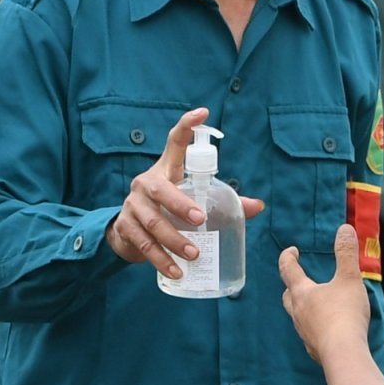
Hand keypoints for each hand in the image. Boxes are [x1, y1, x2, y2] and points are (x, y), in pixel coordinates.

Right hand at [104, 106, 265, 277]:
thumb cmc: (168, 209)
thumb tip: (257, 206)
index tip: (203, 112)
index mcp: (166, 170)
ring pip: (152, 222)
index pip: (174, 142)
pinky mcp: (125, 228)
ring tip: (194, 254)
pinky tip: (175, 272)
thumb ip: (223, 202)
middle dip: (180, 204)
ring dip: (173, 241)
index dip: (187, 126)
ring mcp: (132, 206)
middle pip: (161, 189)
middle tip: (200, 220)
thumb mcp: (191, 200)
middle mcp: (146, 183)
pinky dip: (161, 261)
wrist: (127, 231)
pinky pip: (143, 245)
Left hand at [280, 225, 370, 364]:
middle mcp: (298, 312)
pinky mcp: (313, 348)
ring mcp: (304, 332)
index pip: (289, 270)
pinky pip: (309, 332)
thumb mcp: (349, 279)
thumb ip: (346, 253)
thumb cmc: (344, 313)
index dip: (288, 258)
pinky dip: (314, 325)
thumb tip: (344, 229)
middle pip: (288, 296)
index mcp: (303, 293)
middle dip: (292, 285)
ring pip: (297, 315)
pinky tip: (325, 327)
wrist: (344, 353)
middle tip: (300, 279)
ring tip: (316, 303)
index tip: (291, 250)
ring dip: (302, 306)